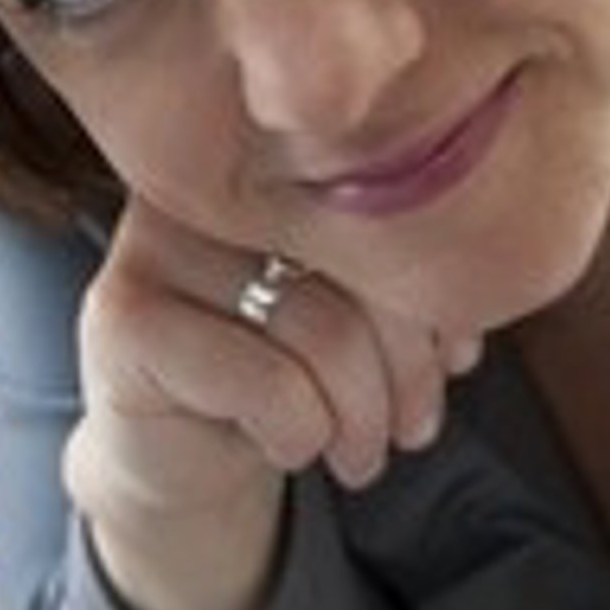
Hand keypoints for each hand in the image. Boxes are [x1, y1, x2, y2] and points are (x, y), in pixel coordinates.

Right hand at [63, 193, 479, 609]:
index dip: (440, 296)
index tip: (456, 362)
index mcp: (277, 155)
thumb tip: (485, 286)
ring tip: (361, 455)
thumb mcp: (360, 316)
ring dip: (359, 418)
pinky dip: (299, 434)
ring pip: (322, 330)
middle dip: (407, 368)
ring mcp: (154, 241)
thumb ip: (412, 279)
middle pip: (361, 266)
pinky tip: (287, 446)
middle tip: (415, 430)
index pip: (392, 208)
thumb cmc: (280, 367)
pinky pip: (266, 383)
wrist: (176, 453)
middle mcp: (212, 180)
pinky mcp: (123, 318)